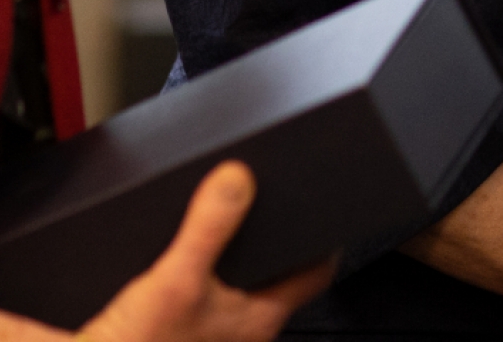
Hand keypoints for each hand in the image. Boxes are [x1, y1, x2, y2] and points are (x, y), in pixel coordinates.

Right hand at [0, 162, 329, 341]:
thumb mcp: (176, 278)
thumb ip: (210, 226)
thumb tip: (237, 177)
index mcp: (259, 319)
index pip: (314, 272)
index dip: (324, 238)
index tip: (326, 208)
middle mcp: (243, 333)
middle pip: (274, 278)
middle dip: (269, 243)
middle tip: (264, 204)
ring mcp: (212, 338)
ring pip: (237, 290)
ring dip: (230, 261)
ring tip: (221, 225)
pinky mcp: (180, 337)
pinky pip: (202, 299)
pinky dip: (197, 277)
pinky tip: (176, 264)